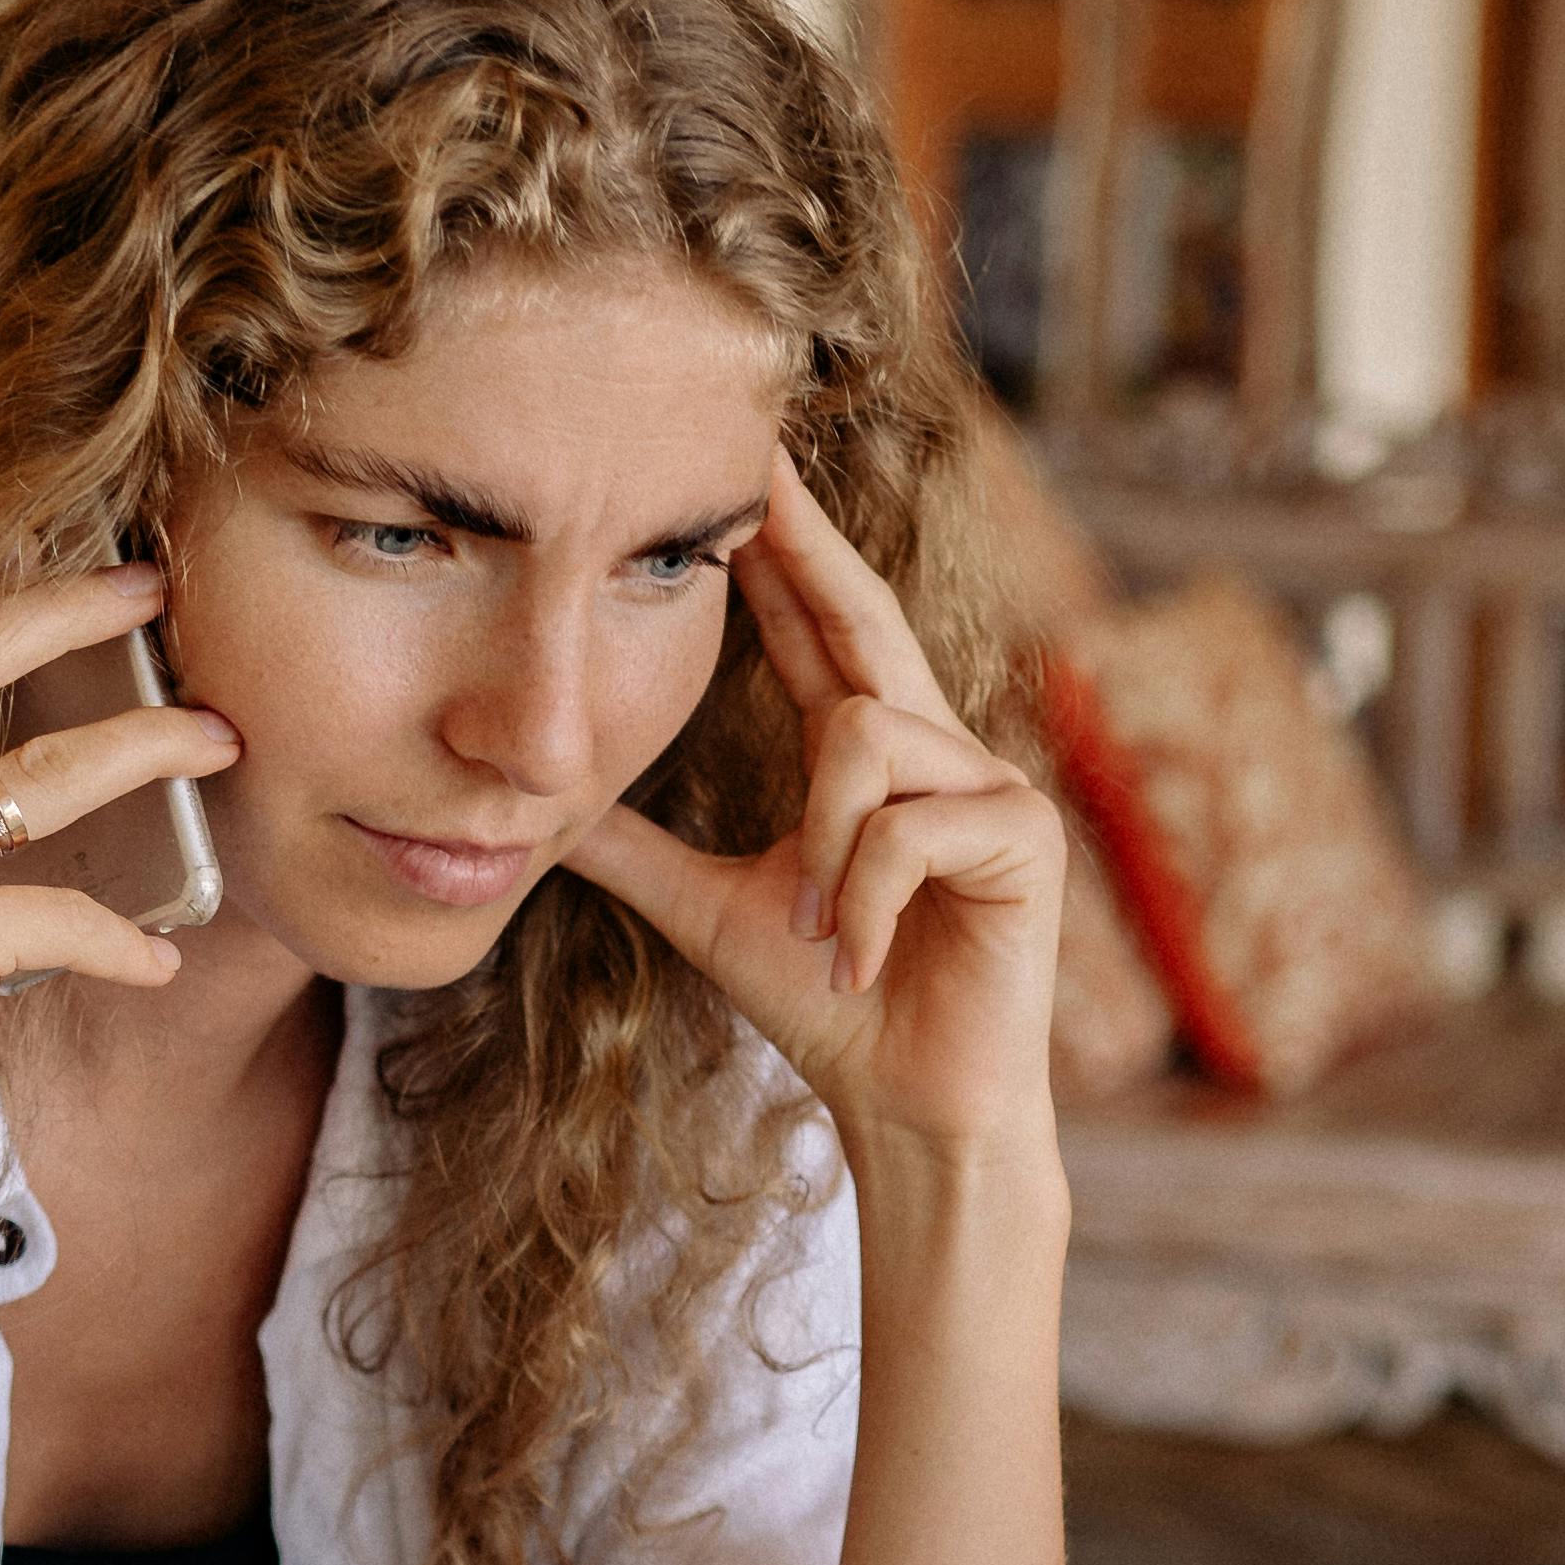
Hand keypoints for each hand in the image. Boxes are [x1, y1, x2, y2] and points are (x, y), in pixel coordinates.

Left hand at [559, 454, 1064, 1168]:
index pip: (819, 626)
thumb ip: (635, 848)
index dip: (778, 548)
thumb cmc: (829, 1010)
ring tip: (823, 934)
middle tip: (753, 456)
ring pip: (866, 741)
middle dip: (806, 539)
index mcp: (871, 754)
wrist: (909, 1109)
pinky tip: (864, 964)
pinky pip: (908, 827)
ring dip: (823, 849)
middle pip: (864, 614)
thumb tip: (539, 808)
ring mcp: (991, 785)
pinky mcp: (1025, 836)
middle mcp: (939, 748)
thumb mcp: (707, 908)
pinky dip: (866, 903)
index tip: (732, 472)